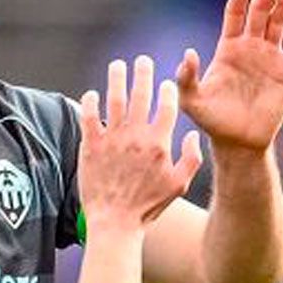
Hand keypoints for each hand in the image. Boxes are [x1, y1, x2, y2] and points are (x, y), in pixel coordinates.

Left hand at [78, 56, 204, 232]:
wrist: (115, 222)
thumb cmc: (148, 206)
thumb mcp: (179, 185)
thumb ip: (192, 158)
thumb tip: (192, 134)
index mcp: (159, 143)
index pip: (167, 106)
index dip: (167, 90)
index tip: (165, 84)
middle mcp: (136, 136)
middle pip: (141, 94)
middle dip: (143, 73)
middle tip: (142, 60)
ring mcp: (112, 139)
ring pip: (115, 99)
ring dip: (117, 78)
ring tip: (118, 65)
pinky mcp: (90, 146)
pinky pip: (89, 116)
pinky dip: (90, 102)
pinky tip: (92, 94)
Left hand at [176, 0, 282, 154]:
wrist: (239, 143)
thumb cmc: (213, 121)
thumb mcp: (193, 101)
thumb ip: (187, 77)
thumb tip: (188, 54)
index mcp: (228, 48)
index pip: (236, 12)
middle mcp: (250, 48)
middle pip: (261, 9)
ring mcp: (270, 58)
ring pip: (280, 22)